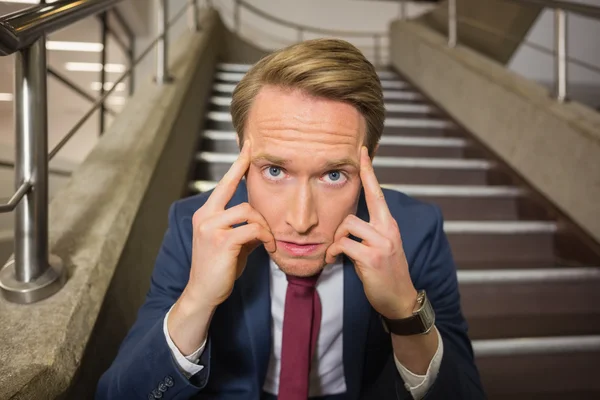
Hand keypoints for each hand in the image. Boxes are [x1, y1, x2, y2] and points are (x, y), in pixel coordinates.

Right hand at [185, 139, 275, 306]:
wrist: (204, 293)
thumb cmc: (219, 269)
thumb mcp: (232, 244)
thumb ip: (244, 228)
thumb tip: (262, 222)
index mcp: (206, 214)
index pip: (224, 183)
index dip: (237, 163)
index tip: (248, 146)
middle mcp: (205, 216)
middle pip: (236, 191)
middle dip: (254, 193)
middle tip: (268, 193)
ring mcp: (210, 227)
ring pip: (249, 211)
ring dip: (264, 226)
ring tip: (269, 241)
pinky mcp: (221, 241)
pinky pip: (252, 229)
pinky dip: (265, 237)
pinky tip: (268, 247)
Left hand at [325, 146, 416, 319]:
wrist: (400, 299)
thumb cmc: (385, 273)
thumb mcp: (381, 247)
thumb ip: (368, 232)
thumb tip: (347, 224)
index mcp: (389, 224)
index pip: (377, 192)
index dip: (368, 171)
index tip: (363, 151)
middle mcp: (388, 229)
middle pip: (357, 208)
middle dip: (339, 224)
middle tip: (334, 237)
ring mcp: (382, 242)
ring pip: (347, 225)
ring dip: (336, 240)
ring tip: (336, 253)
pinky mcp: (372, 257)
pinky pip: (343, 244)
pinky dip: (334, 252)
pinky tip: (334, 261)